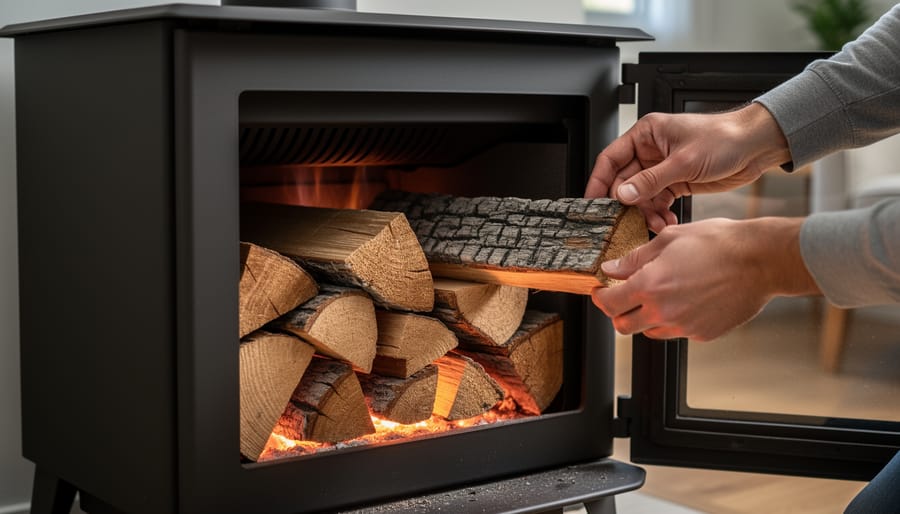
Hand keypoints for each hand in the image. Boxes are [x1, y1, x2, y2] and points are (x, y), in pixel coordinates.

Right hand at [585, 103, 791, 232]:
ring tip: (653, 224)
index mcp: (647, 134)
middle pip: (625, 181)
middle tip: (622, 221)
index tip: (591, 202)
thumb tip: (624, 194)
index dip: (599, 181)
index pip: (611, 158)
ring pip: (642, 195)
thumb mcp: (684, 161)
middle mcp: (651, 151)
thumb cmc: (725, 138)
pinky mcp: (676, 182)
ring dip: (645, 212)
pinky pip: (658, 201)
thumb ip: (651, 180)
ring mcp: (663, 167)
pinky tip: (665, 222)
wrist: (756, 146)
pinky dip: (660, 214)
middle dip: (626, 203)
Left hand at [591, 217, 818, 340]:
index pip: (609, 303)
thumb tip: (611, 268)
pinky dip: (673, 320)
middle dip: (618, 312)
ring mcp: (683, 326)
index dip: (601, 296)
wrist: (760, 260)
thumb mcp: (669, 239)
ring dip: (646, 317)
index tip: (601, 290)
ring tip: (660, 294)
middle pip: (623, 326)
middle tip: (623, 297)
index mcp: (650, 285)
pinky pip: (677, 331)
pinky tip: (686, 299)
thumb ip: (635, 258)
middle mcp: (663, 311)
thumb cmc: (718, 243)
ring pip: (649, 331)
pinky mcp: (702, 334)